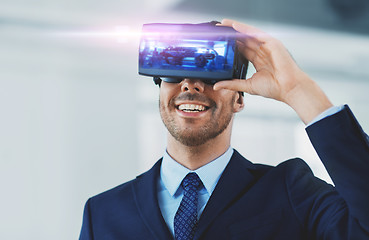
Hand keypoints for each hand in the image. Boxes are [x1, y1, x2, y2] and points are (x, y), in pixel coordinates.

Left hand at [214, 19, 332, 123]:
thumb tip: (217, 86)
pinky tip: (235, 26)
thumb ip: (232, 84)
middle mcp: (262, 52)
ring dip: (235, 28)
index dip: (231, 45)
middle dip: (230, 34)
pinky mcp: (272, 43)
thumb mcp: (247, 85)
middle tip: (217, 30)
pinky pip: (256, 33)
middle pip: (243, 40)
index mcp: (258, 61)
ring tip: (223, 24)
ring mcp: (267, 46)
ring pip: (248, 34)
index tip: (219, 43)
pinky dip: (245, 29)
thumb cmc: (274, 88)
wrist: (288, 88)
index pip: (242, 50)